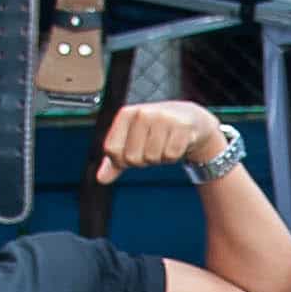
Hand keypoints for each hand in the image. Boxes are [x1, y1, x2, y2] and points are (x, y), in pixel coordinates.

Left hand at [94, 100, 230, 185]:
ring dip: (160, 158)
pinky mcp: (181, 127)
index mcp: (126, 114)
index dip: (122, 160)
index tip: (133, 152)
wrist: (189, 118)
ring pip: (153, 158)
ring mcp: (163, 119)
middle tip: (152, 147)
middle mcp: (143, 113)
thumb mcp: (132, 139)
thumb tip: (101, 178)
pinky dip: (173, 156)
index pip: (112, 150)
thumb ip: (115, 159)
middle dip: (143, 160)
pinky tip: (175, 143)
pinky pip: (171, 156)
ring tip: (164, 143)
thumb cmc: (156, 130)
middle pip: (133, 158)